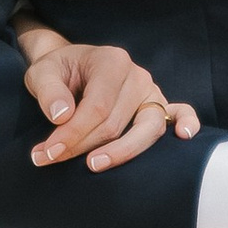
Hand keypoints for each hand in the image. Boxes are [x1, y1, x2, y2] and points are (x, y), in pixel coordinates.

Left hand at [18, 26, 199, 173]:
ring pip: (145, 129)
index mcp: (112, 61)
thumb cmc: (58, 71)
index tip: (47, 153)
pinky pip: (179, 113)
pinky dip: (186, 123)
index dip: (72, 134)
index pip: (96, 107)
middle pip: (116, 123)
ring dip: (120, 152)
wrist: (71, 66)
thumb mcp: (41, 73)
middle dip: (83, 146)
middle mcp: (137, 75)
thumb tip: (62, 116)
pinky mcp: (159, 104)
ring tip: (93, 165)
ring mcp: (151, 91)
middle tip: (51, 159)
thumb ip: (48, 91)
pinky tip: (183, 136)